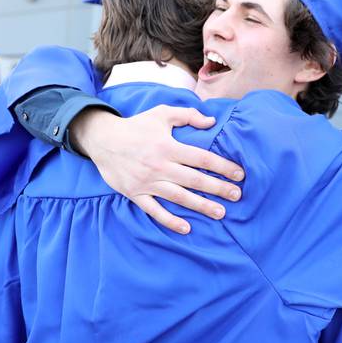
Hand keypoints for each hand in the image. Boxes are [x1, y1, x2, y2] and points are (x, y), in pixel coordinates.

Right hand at [70, 105, 244, 233]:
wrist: (102, 140)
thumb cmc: (136, 126)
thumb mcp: (162, 113)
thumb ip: (188, 116)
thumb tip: (212, 122)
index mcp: (168, 146)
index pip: (202, 158)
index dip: (222, 166)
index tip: (239, 174)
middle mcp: (159, 166)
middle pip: (194, 180)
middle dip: (218, 188)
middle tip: (237, 195)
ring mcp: (147, 182)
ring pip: (179, 197)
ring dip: (201, 206)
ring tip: (220, 213)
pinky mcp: (135, 194)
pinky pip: (154, 211)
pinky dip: (170, 221)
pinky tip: (186, 228)